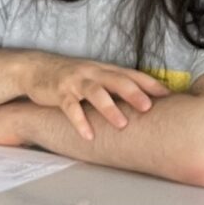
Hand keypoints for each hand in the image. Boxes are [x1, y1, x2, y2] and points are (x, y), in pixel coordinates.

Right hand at [24, 55, 169, 140]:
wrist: (35, 68)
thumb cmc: (71, 76)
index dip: (149, 83)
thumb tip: (142, 101)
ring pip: (95, 92)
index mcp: (104, 69)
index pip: (131, 74)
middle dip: (133, 93)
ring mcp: (75, 82)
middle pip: (116, 80)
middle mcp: (92, 73)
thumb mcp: (94, 76)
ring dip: (109, 108)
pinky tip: (88, 135)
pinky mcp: (59, 92)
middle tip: (149, 108)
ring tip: (122, 124)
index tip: (168, 95)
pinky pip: (70, 107)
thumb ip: (114, 85)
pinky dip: (79, 121)